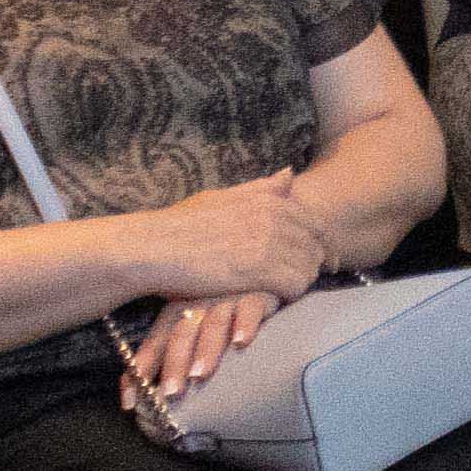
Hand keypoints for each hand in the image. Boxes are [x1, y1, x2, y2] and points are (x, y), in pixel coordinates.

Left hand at [127, 290, 276, 400]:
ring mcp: (227, 301)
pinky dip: (244, 325)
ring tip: (199, 375)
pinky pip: (250, 309)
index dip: (141, 370)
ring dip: (205, 350)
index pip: (155, 344)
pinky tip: (241, 342)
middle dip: (174, 364)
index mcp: (177, 314)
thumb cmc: (225, 314)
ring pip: (212, 324)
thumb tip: (136, 399)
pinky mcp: (257, 297)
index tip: (130, 402)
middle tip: (171, 394)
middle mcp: (199, 306)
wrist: (260, 277)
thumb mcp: (194, 331)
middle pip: (181, 335)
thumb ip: (170, 359)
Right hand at [152, 170, 339, 308]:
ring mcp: (270, 242)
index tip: (311, 259)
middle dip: (311, 264)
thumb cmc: (180, 224)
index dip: (316, 244)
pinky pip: (295, 285)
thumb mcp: (222, 196)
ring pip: (309, 267)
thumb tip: (290, 173)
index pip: (315, 223)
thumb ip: (260, 188)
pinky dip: (288, 295)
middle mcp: (275, 217)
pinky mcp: (262, 270)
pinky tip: (272, 298)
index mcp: (268, 199)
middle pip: (316, 246)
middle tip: (296, 280)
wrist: (154, 248)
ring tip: (281, 290)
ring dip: (299, 281)